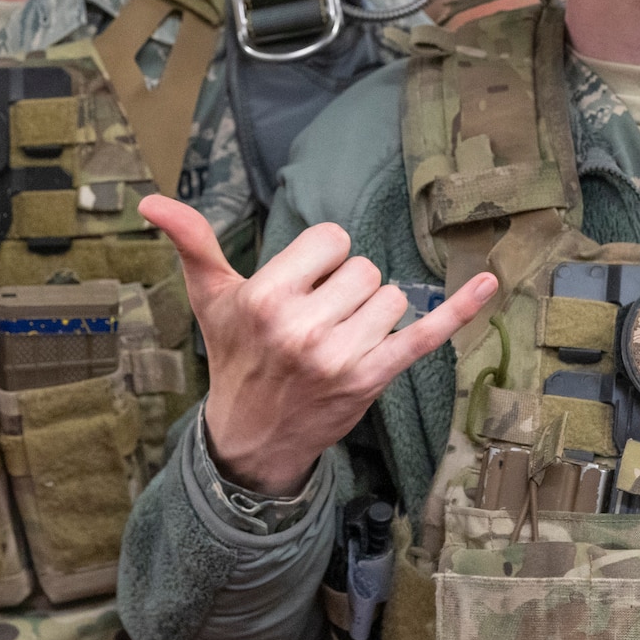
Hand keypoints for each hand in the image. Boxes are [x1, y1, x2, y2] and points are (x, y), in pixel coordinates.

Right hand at [139, 195, 496, 496]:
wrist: (250, 439)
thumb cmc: (235, 355)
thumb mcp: (211, 297)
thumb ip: (191, 241)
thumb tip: (149, 201)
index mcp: (265, 296)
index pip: (332, 240)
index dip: (323, 260)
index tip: (302, 288)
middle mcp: (302, 327)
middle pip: (367, 268)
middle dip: (349, 288)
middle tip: (317, 320)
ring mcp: (340, 357)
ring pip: (393, 297)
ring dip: (375, 312)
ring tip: (338, 339)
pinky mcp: (372, 380)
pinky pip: (426, 336)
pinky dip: (461, 310)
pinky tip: (490, 282)